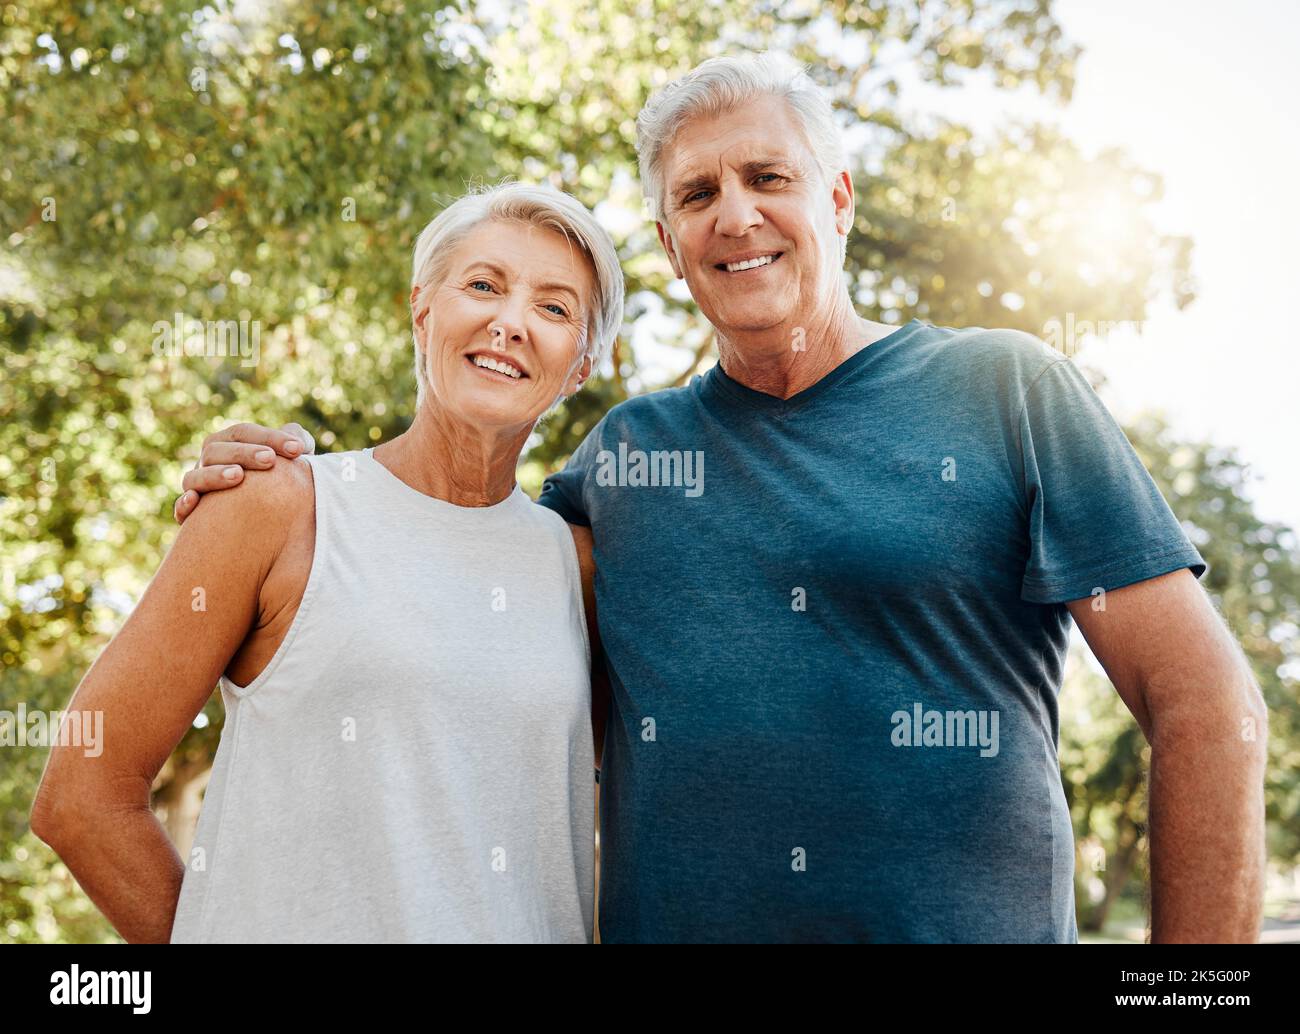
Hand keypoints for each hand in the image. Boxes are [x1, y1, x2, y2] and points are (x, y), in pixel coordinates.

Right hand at [173, 422, 314, 523]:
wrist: (261, 524)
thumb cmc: (279, 484)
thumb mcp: (291, 464)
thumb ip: (298, 445)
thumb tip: (298, 440)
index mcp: (229, 444)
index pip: (243, 433)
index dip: (270, 437)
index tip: (298, 449)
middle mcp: (209, 462)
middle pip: (217, 450)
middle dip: (245, 453)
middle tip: (270, 460)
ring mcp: (197, 487)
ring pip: (195, 476)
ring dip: (214, 474)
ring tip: (238, 476)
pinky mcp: (191, 515)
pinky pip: (181, 508)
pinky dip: (183, 504)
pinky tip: (195, 501)